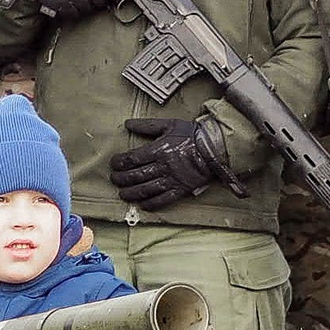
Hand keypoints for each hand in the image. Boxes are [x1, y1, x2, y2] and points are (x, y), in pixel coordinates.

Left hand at [109, 117, 239, 208]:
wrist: (215, 148)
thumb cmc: (192, 135)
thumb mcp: (169, 124)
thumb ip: (148, 125)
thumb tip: (128, 124)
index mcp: (159, 150)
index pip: (132, 159)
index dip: (119, 163)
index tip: (114, 164)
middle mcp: (162, 167)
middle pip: (135, 176)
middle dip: (121, 179)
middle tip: (114, 179)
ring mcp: (171, 180)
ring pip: (145, 190)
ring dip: (131, 193)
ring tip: (123, 194)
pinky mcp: (180, 190)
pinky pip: (163, 200)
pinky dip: (151, 204)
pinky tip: (143, 205)